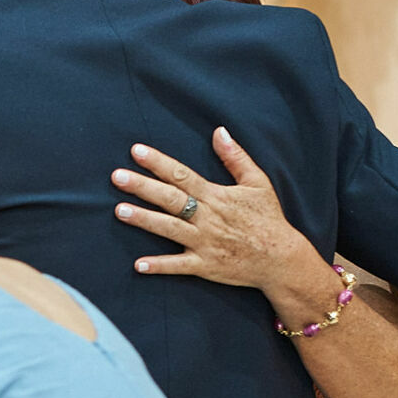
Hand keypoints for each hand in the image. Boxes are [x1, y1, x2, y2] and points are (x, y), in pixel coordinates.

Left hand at [111, 127, 322, 292]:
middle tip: (117, 176)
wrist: (281, 258)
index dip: (158, 163)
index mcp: (217, 196)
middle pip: (170, 199)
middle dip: (143, 187)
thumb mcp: (257, 182)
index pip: (182, 175)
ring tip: (119, 211)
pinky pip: (178, 266)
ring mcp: (204, 242)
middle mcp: (207, 218)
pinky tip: (138, 265)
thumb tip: (219, 131)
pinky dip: (159, 266)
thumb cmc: (268, 218)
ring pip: (169, 229)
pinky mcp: (204, 265)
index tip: (136, 151)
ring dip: (144, 220)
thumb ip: (236, 157)